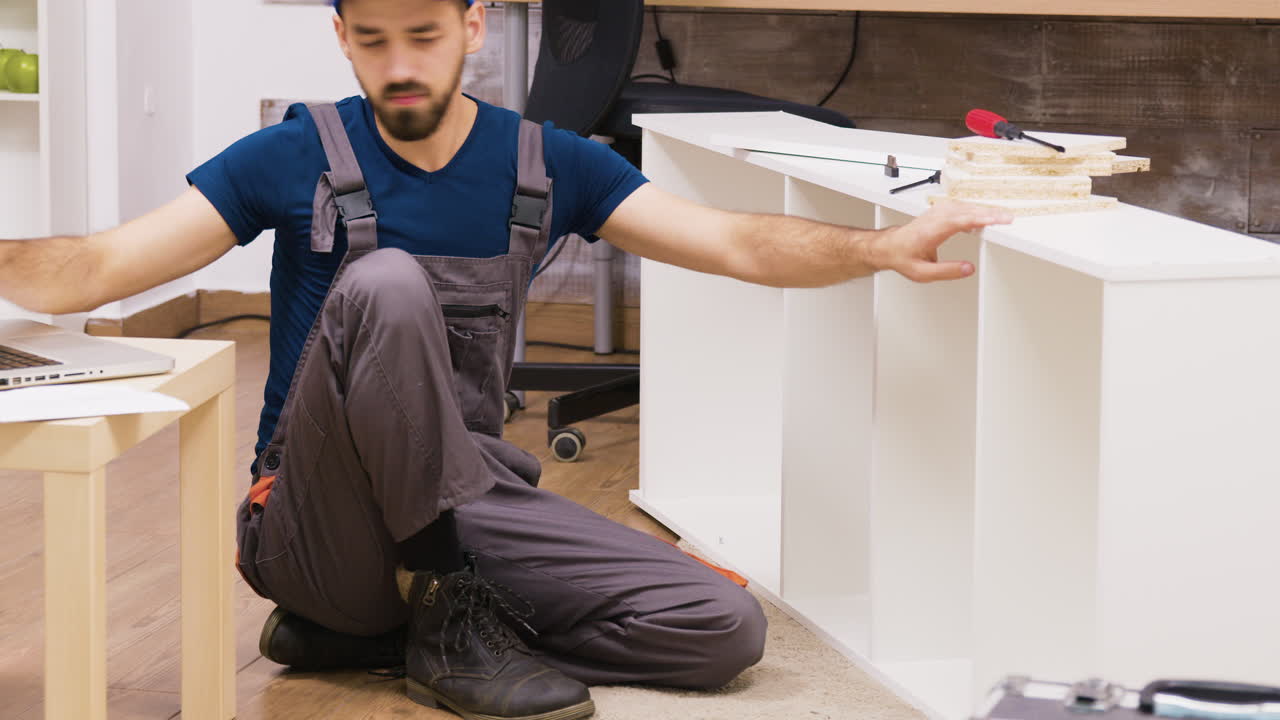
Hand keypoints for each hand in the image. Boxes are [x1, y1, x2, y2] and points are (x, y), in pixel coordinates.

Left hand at [866, 199, 1013, 282]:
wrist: (889, 246)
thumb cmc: (903, 257)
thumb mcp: (922, 273)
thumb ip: (946, 271)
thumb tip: (969, 268)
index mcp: (931, 231)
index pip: (959, 220)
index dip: (979, 219)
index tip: (996, 220)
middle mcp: (935, 218)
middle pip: (967, 211)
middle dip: (990, 213)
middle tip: (1009, 219)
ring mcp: (938, 212)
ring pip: (966, 206)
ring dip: (986, 210)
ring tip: (1004, 217)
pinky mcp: (941, 211)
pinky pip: (963, 207)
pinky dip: (977, 210)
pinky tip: (987, 215)